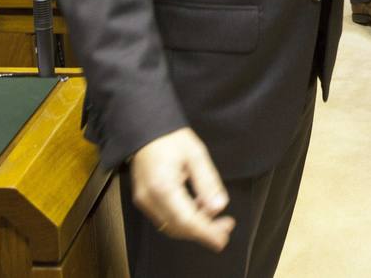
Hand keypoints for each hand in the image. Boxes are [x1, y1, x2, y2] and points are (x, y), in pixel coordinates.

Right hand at [129, 127, 234, 251]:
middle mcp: (150, 199)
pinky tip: (199, 207)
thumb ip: (208, 183)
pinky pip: (166, 217)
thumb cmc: (171, 138)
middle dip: (203, 231)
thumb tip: (219, 207)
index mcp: (163, 186)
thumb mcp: (196, 155)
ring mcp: (145, 201)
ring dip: (195, 226)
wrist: (146, 130)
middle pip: (178, 227)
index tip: (222, 239)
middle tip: (226, 227)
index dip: (206, 233)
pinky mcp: (145, 200)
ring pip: (171, 225)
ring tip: (216, 216)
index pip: (186, 220)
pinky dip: (184, 218)